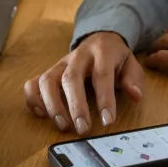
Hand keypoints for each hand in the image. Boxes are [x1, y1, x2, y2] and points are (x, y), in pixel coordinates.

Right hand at [23, 31, 143, 134]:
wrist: (99, 38)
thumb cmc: (115, 57)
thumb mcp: (131, 64)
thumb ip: (133, 79)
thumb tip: (134, 94)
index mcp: (101, 52)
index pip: (102, 75)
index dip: (104, 99)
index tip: (108, 121)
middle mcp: (77, 56)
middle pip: (70, 78)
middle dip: (75, 105)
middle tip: (82, 129)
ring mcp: (60, 63)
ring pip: (47, 80)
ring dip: (52, 105)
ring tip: (62, 125)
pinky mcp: (49, 71)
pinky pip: (33, 83)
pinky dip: (33, 100)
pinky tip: (43, 114)